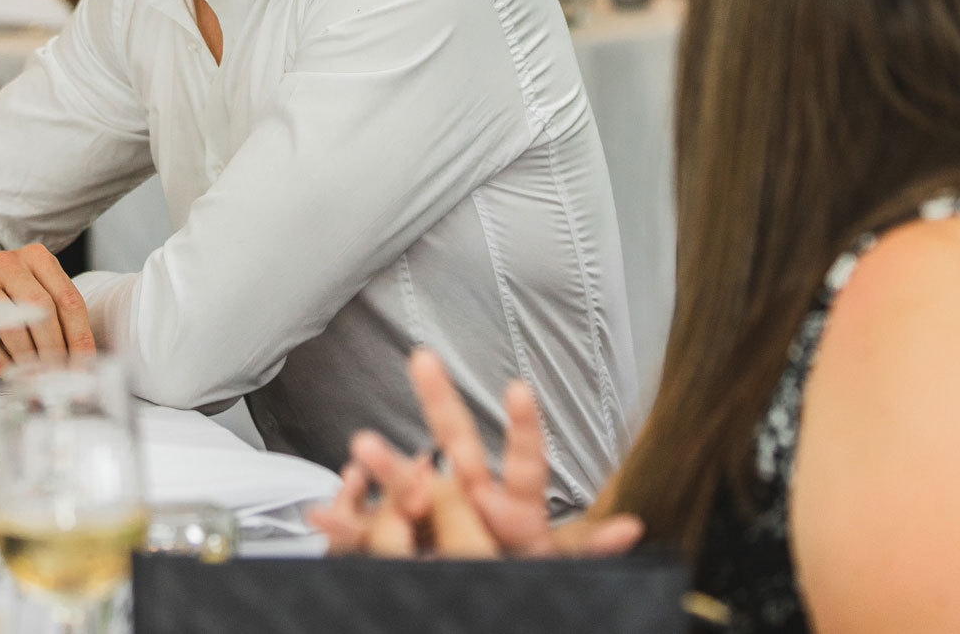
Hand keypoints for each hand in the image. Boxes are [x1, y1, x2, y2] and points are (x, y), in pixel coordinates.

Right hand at [0, 243, 95, 364]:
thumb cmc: (8, 295)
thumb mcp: (37, 292)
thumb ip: (60, 318)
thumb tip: (83, 361)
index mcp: (38, 257)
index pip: (68, 300)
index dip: (79, 337)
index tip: (83, 366)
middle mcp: (9, 263)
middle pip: (42, 311)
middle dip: (54, 349)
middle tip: (59, 374)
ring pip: (14, 325)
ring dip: (28, 358)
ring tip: (36, 375)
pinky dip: (3, 361)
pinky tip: (11, 372)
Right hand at [308, 349, 642, 557]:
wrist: (465, 602)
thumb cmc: (519, 578)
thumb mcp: (556, 567)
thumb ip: (586, 549)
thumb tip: (635, 529)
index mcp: (513, 508)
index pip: (524, 463)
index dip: (525, 428)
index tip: (521, 388)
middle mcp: (471, 501)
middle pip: (457, 444)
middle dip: (441, 402)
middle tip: (426, 357)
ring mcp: (431, 519)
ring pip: (406, 483)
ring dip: (385, 465)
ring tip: (361, 448)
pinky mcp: (397, 546)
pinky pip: (367, 533)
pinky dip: (346, 526)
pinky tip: (325, 514)